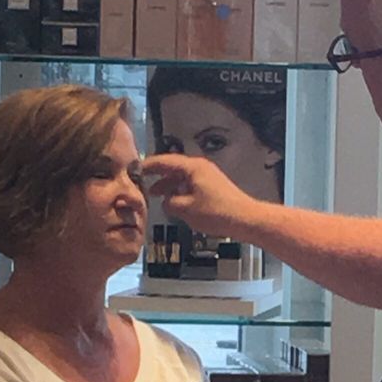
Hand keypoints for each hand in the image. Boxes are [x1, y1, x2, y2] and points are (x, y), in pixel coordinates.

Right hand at [142, 153, 259, 235]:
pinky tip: (176, 202)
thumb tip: (165, 202)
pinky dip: (181, 191)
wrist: (244, 219)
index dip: (149, 165)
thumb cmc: (218, 212)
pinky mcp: (213, 187)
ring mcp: (208, 176)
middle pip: (174, 168)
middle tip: (144, 183)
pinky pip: (191, 185)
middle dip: (158, 177)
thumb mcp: (186, 209)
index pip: (165, 161)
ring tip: (157, 195)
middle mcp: (201, 168)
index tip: (137, 168)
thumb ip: (170, 203)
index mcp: (193, 167)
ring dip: (169, 186)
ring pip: (183, 177)